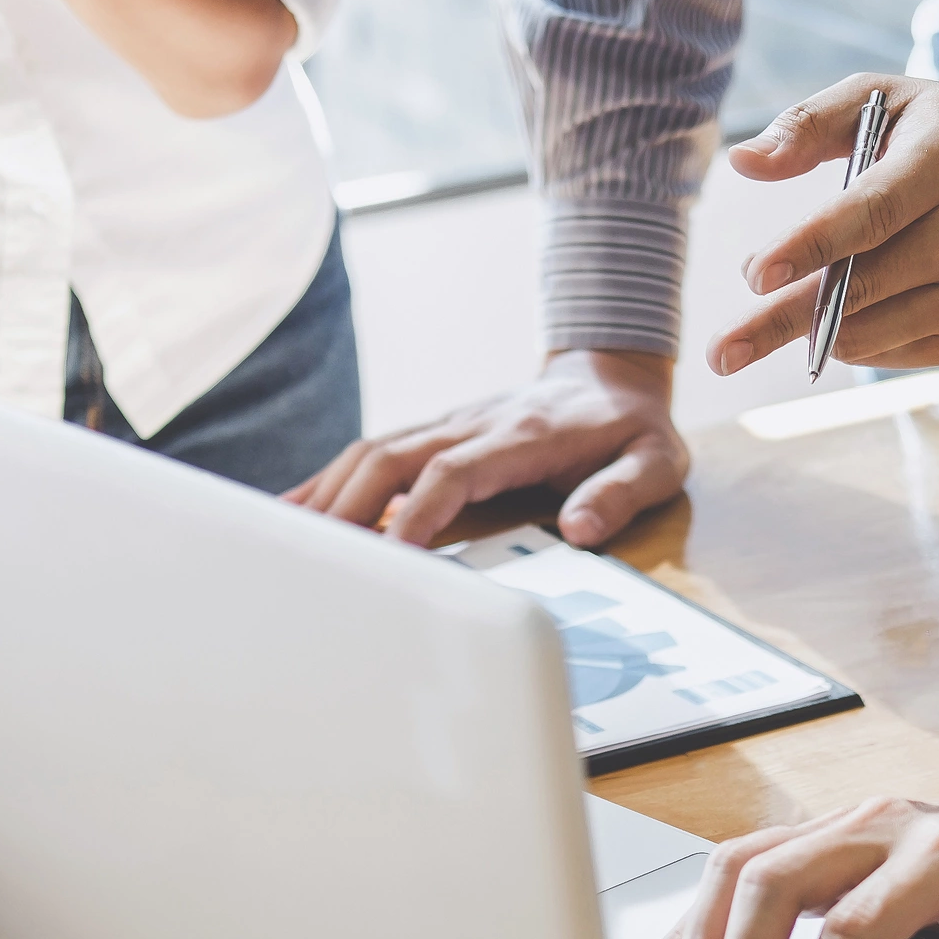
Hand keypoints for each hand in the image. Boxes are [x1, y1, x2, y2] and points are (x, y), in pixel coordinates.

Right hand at [285, 349, 686, 549]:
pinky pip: (372, 453)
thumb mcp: (655, 462)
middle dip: (347, 506)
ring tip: (283, 542)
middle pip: (391, 456)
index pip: (453, 471)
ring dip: (326, 494)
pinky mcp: (434, 433)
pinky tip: (292, 512)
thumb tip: (579, 528)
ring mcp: (448, 423)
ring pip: (370, 450)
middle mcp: (473, 422)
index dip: (418, 511)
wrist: (614, 376)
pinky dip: (330, 482)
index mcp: (523, 434)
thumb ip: (620, 493)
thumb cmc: (632, 430)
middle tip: (313, 562)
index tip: (393, 555)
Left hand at [705, 76, 938, 375]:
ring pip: (868, 330)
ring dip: (807, 326)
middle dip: (783, 320)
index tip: (754, 274)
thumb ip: (810, 124)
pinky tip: (837, 307)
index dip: (812, 246)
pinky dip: (845, 336)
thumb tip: (742, 164)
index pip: (873, 213)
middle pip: (862, 288)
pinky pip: (883, 351)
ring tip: (769, 308)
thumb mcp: (884, 99)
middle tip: (721, 351)